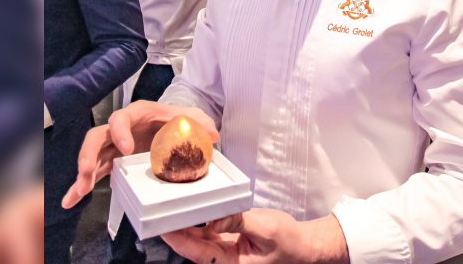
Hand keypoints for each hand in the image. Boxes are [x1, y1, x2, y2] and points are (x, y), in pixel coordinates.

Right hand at [61, 100, 218, 208]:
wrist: (172, 124)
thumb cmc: (176, 118)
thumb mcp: (189, 116)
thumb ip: (200, 122)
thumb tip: (212, 133)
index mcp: (137, 115)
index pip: (121, 118)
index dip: (120, 131)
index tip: (126, 148)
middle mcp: (121, 130)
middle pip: (97, 136)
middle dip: (89, 153)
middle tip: (87, 171)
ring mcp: (114, 146)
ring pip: (92, 157)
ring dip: (83, 174)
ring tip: (78, 192)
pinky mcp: (113, 161)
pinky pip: (95, 172)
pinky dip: (82, 185)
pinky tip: (72, 199)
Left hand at [162, 209, 348, 263]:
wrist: (302, 246)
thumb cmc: (288, 242)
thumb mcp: (265, 229)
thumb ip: (239, 222)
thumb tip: (215, 218)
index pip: (197, 252)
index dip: (178, 239)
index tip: (163, 226)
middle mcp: (223, 259)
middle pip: (193, 245)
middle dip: (177, 228)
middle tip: (161, 209)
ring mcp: (224, 250)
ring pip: (199, 237)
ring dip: (188, 222)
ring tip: (174, 204)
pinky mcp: (228, 239)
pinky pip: (209, 230)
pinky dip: (202, 218)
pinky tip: (195, 205)